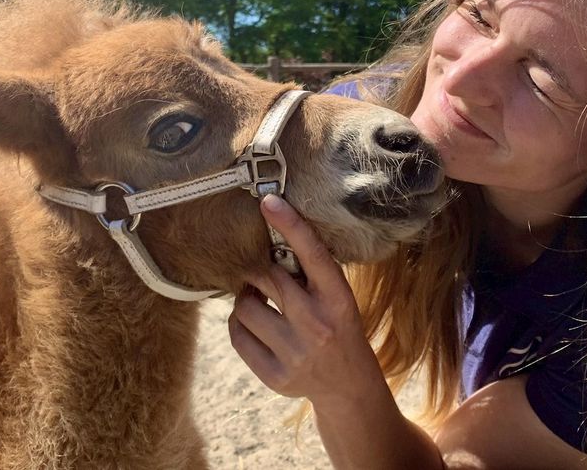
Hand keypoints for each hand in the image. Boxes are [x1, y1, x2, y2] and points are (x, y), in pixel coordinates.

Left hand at [228, 194, 386, 407]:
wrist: (348, 385)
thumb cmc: (338, 327)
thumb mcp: (337, 298)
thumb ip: (310, 275)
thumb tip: (269, 239)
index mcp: (338, 299)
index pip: (313, 255)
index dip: (291, 225)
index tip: (269, 201)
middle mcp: (317, 325)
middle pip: (269, 279)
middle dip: (260, 271)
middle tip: (261, 272)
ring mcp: (295, 353)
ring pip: (246, 308)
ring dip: (246, 298)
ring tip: (258, 301)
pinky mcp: (275, 375)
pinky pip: (238, 336)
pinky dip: (239, 323)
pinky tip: (254, 324)